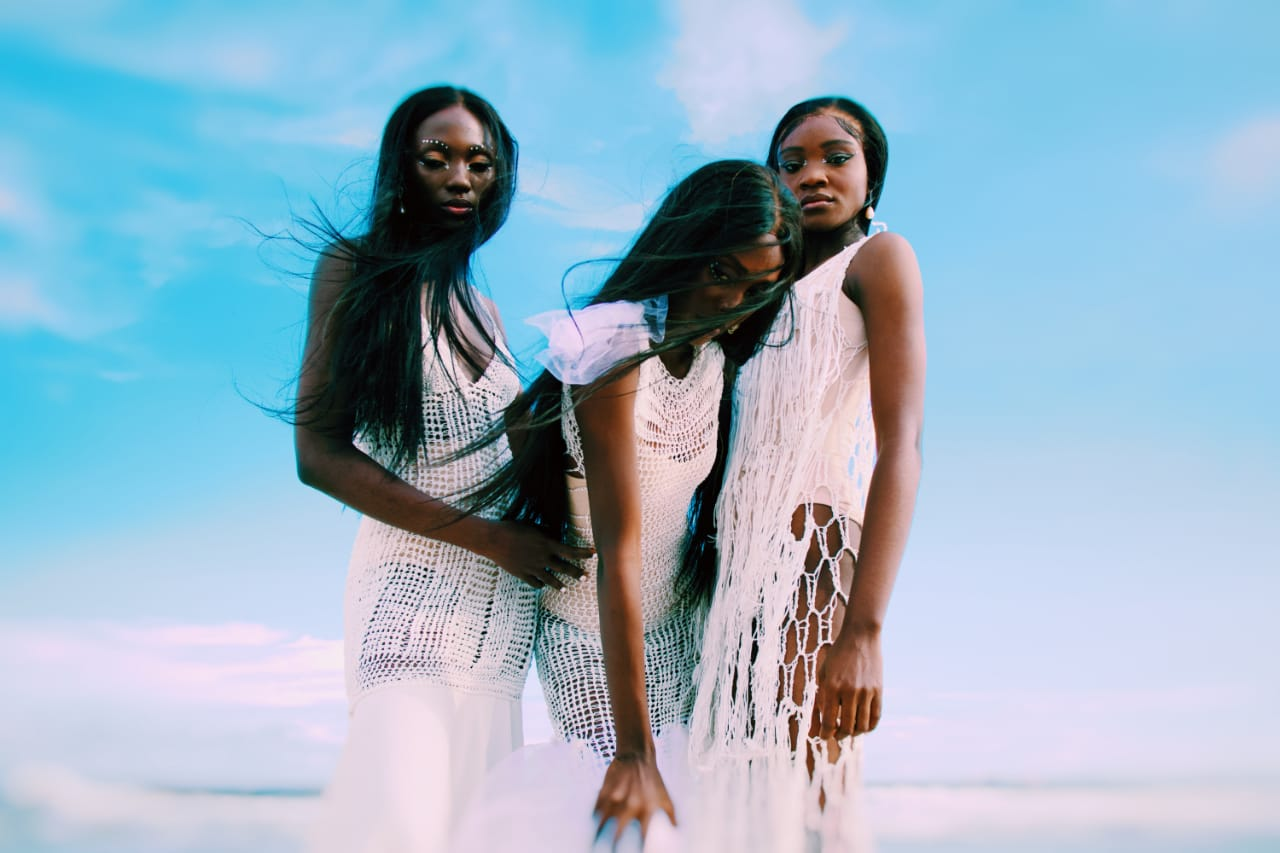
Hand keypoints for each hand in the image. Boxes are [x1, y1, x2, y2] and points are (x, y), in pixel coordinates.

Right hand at [477, 520, 593, 589]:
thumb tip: (555, 535)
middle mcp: (543, 558)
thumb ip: (546, 533)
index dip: (584, 553)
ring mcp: (533, 568)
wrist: (493, 539)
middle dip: (577, 573)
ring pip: (551, 580)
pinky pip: (535, 583)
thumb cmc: (513, 528)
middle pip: (565, 568)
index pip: (571, 551)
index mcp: (547, 544)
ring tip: (565, 588)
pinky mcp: (522, 574)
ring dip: (560, 584)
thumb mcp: (533, 527)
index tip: (594, 554)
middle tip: (586, 577)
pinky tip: (542, 585)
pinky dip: (540, 584)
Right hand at [593, 752, 675, 848]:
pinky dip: (595, 818)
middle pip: (619, 832)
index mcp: (647, 808)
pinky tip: (594, 823)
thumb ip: (672, 816)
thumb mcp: (666, 797)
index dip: (639, 849)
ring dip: (599, 834)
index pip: (642, 836)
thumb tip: (677, 831)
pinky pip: (597, 809)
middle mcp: (631, 804)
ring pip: (603, 822)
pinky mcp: (605, 790)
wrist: (637, 756)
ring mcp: (616, 797)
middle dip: (614, 845)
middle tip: (612, 851)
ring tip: (595, 841)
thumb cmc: (653, 779)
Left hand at [814, 626, 882, 739]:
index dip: (825, 734)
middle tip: (837, 734)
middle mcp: (849, 691)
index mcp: (831, 687)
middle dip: (839, 735)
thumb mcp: (824, 673)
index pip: (828, 722)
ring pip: (861, 726)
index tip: (824, 737)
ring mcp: (866, 691)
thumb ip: (821, 698)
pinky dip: (869, 727)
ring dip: (854, 732)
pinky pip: (875, 717)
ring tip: (849, 730)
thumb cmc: (838, 655)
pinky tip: (863, 726)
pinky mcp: (878, 690)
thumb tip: (818, 724)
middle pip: (846, 727)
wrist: (860, 636)